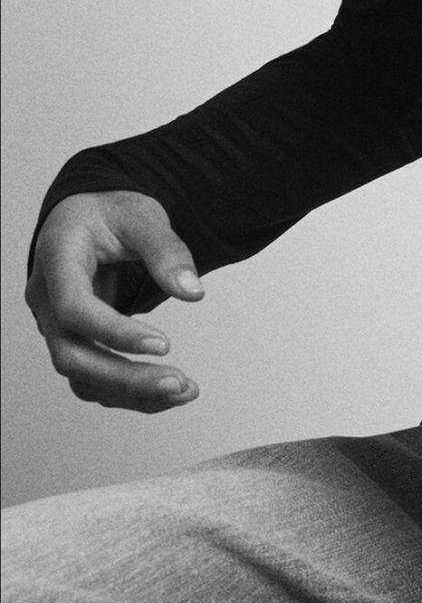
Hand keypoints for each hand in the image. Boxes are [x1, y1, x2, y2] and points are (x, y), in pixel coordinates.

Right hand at [25, 191, 204, 411]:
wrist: (90, 216)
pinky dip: (130, 390)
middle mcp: (47, 299)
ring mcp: (57, 325)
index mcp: (57, 261)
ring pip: (81, 376)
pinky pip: (94, 377)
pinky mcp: (76, 340)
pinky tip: (170, 390)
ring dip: (131, 392)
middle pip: (72, 355)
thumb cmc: (109, 211)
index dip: (115, 333)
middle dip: (125, 377)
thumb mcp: (141, 215)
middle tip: (178, 383)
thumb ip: (166, 250)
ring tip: (185, 391)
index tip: (165, 345)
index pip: (74, 309)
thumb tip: (193, 292)